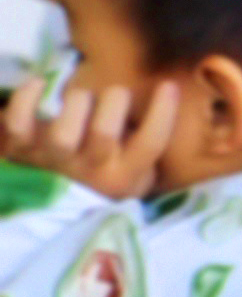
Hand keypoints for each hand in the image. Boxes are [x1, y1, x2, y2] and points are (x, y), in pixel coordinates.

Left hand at [0, 71, 178, 199]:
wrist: (47, 211)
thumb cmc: (100, 184)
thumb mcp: (135, 178)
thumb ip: (148, 154)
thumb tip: (164, 113)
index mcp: (122, 177)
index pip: (150, 144)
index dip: (162, 112)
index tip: (168, 86)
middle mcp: (88, 171)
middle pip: (104, 131)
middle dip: (114, 99)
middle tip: (114, 94)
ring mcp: (52, 161)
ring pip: (64, 130)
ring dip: (77, 101)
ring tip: (82, 97)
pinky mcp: (20, 150)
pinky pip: (18, 122)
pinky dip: (26, 99)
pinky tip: (39, 85)